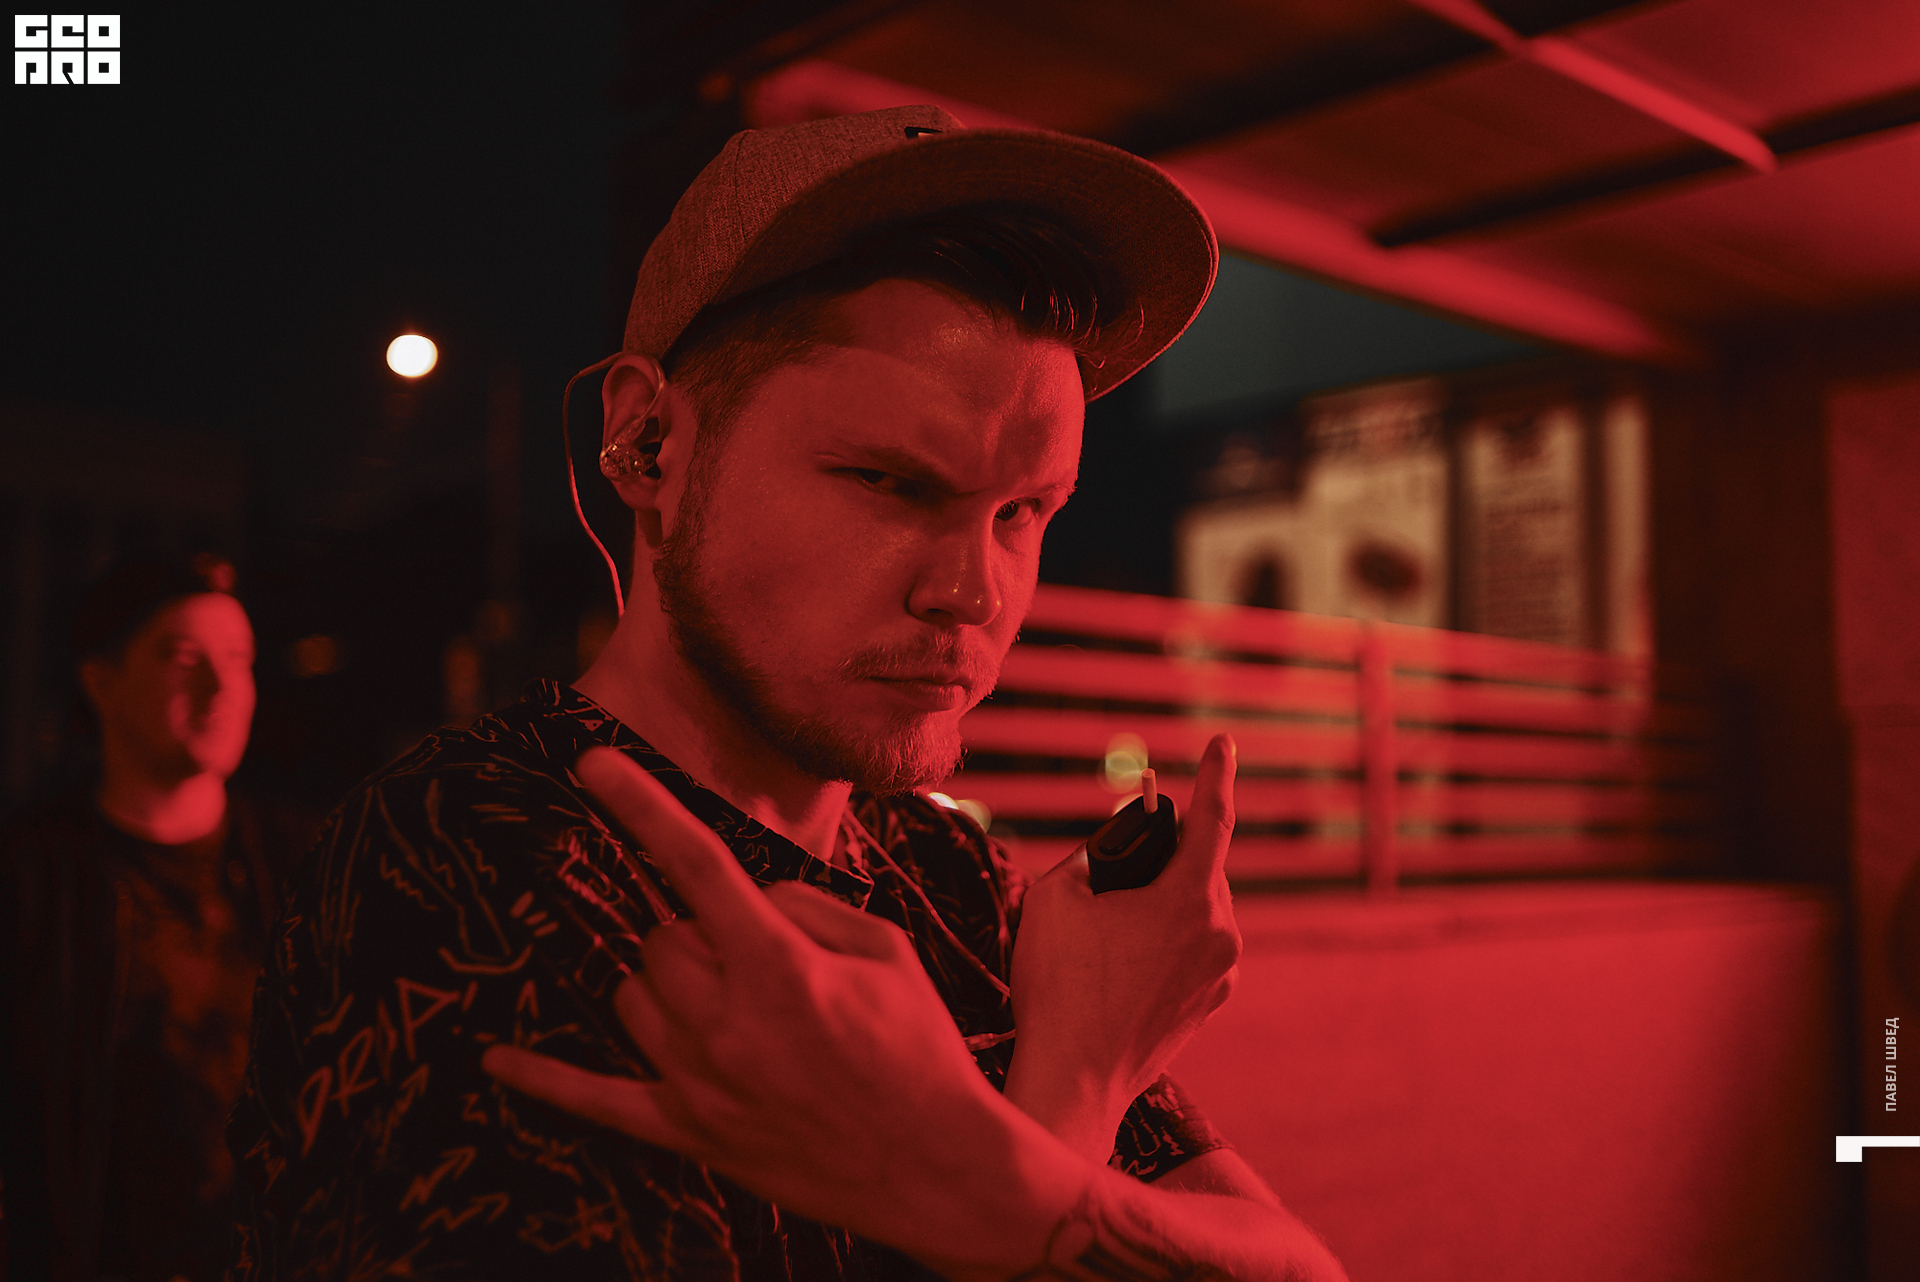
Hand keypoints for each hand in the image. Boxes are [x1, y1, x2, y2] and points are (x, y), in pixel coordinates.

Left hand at [482, 748, 1081, 1258]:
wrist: (938, 1169)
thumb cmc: (920, 1050)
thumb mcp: (886, 952)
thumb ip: (806, 908)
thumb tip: (748, 901)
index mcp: (780, 967)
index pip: (697, 864)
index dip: (643, 805)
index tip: (594, 762)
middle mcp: (727, 1023)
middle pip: (660, 940)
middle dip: (696, 934)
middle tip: (754, 962)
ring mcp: (701, 1083)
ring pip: (634, 998)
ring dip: (667, 986)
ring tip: (730, 1009)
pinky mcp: (690, 1133)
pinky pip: (596, 1101)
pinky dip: (544, 1080)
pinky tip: (497, 1062)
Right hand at [1004, 734, 1241, 1161]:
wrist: (1074, 1081)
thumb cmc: (1060, 988)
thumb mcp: (1055, 898)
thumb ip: (1090, 858)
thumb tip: (1109, 856)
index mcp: (1191, 902)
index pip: (1212, 821)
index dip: (1216, 776)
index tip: (1224, 745)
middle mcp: (1222, 936)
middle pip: (1196, 870)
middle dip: (1158, 859)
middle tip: (1110, 871)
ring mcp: (1221, 976)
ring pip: (1193, 912)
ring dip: (1157, 904)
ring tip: (1102, 934)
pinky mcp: (1209, 1005)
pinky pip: (1190, 950)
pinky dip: (1160, 941)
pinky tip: (1116, 964)